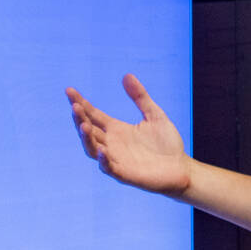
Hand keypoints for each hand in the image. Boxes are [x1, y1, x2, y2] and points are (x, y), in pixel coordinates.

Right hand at [67, 75, 188, 196]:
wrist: (181, 167)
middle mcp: (111, 143)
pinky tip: (102, 150)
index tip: (69, 90)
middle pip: (88, 130)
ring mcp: (116, 159)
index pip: (93, 114)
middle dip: (80, 118)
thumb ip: (140, 97)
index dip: (81, 103)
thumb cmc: (167, 143)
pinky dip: (104, 160)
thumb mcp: (154, 115)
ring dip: (86, 138)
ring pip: (92, 148)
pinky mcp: (124, 173)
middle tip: (75, 106)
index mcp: (116, 129)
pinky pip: (109, 168)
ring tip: (84, 126)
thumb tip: (127, 75)